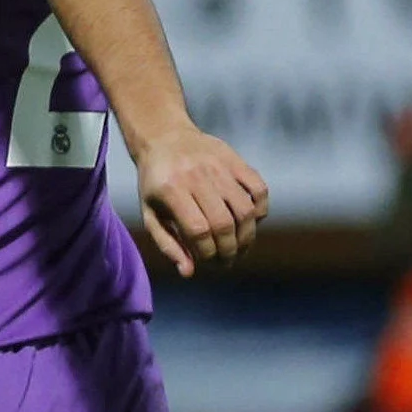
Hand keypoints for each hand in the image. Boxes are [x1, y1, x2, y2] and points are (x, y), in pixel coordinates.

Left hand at [135, 124, 269, 275]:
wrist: (164, 138)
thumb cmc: (155, 184)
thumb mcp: (150, 213)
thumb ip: (168, 244)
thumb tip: (188, 273)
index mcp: (170, 190)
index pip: (199, 231)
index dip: (208, 253)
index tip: (209, 262)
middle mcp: (197, 176)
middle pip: (224, 223)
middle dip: (230, 250)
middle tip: (228, 261)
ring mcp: (219, 166)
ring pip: (245, 209)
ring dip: (247, 236)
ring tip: (240, 247)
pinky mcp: (236, 160)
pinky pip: (259, 189)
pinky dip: (261, 210)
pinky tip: (252, 221)